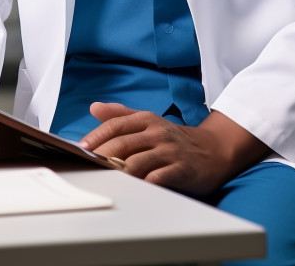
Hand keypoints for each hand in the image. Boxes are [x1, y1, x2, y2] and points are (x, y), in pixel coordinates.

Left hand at [79, 102, 269, 195]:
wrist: (213, 150)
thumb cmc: (173, 138)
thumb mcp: (149, 121)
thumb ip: (121, 115)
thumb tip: (93, 107)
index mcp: (147, 119)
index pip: (116, 124)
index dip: (97, 136)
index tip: (81, 148)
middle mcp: (157, 132)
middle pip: (123, 143)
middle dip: (102, 155)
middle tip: (86, 165)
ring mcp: (169, 151)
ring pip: (138, 161)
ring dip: (119, 171)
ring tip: (104, 179)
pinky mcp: (181, 170)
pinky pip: (158, 178)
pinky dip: (143, 184)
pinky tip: (132, 188)